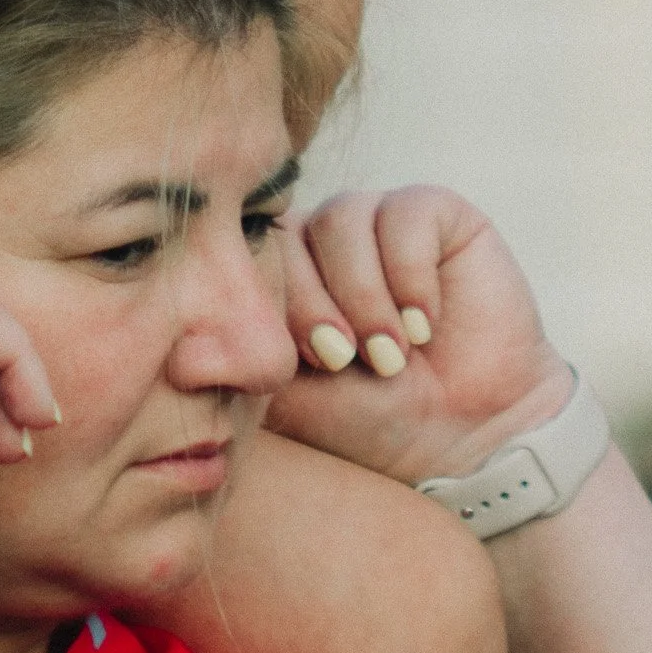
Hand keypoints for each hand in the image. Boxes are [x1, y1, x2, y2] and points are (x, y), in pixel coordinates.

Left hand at [265, 188, 572, 486]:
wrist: (467, 437)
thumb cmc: (374, 418)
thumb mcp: (294, 396)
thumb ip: (244, 358)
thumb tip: (184, 352)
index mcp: (284, 271)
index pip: (250, 256)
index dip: (276, 306)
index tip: (313, 363)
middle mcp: (324, 238)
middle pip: (289, 233)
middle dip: (314, 304)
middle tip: (348, 359)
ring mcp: (377, 220)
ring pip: (341, 221)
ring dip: (364, 295)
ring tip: (393, 353)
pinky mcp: (436, 214)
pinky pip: (403, 215)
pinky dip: (411, 277)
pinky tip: (427, 323)